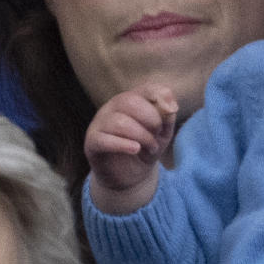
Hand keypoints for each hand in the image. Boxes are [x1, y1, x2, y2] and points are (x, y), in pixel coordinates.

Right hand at [84, 84, 177, 213]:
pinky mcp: (92, 143)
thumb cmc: (147, 148)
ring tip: (151, 147)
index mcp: (131, 99)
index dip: (161, 96)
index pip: (145, 88)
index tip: (172, 111)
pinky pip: (104, 139)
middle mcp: (112, 107)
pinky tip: (135, 150)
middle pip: (129, 101)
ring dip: (142, 136)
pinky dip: (123, 144)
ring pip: (118, 122)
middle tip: (158, 134)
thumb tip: (170, 105)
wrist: (130, 176)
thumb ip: (167, 116)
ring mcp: (99, 124)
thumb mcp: (163, 132)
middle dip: (151, 118)